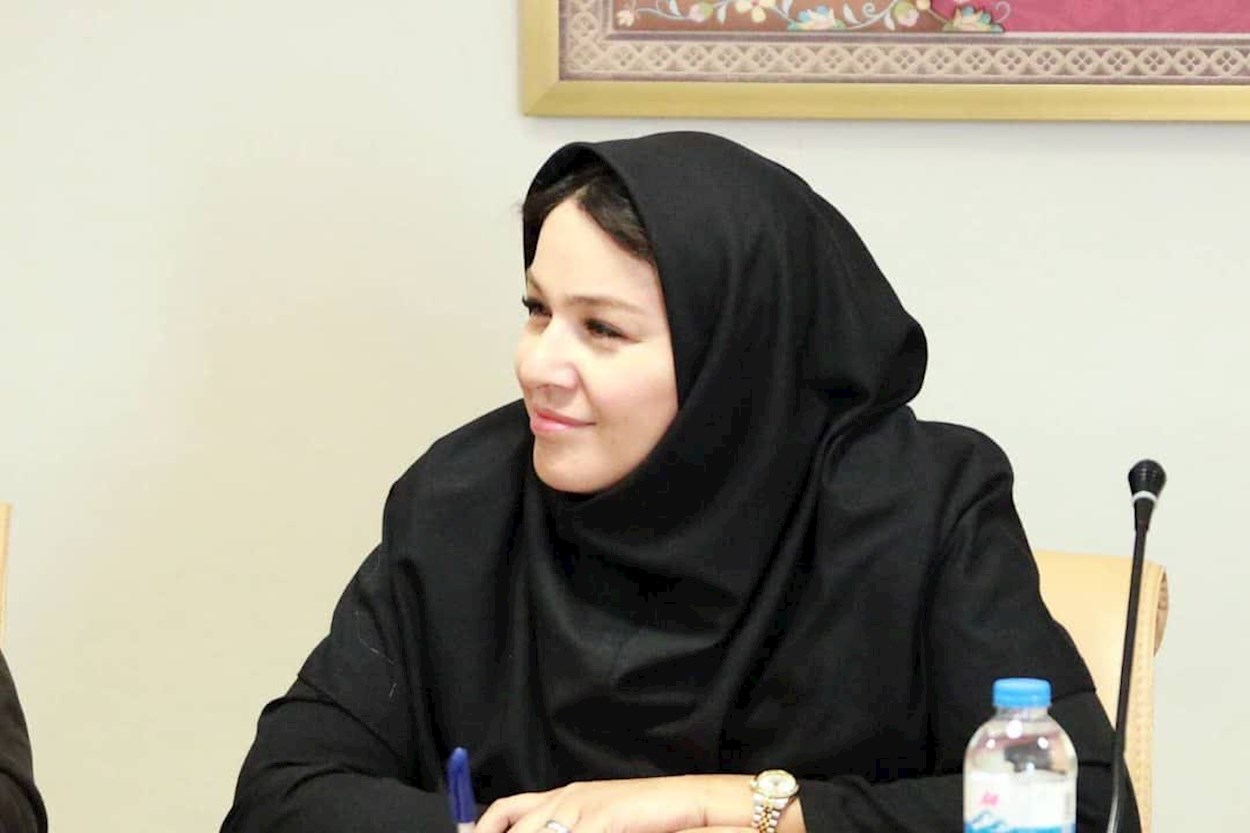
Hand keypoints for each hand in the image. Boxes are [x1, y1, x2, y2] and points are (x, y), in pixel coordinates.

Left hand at [476, 774, 766, 832]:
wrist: (696, 805)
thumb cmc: (649, 820)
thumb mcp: (598, 825)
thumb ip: (568, 829)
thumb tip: (535, 832)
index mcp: (563, 799)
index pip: (506, 812)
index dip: (484, 828)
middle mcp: (568, 799)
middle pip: (514, 824)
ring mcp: (585, 805)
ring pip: (539, 831)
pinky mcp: (604, 815)